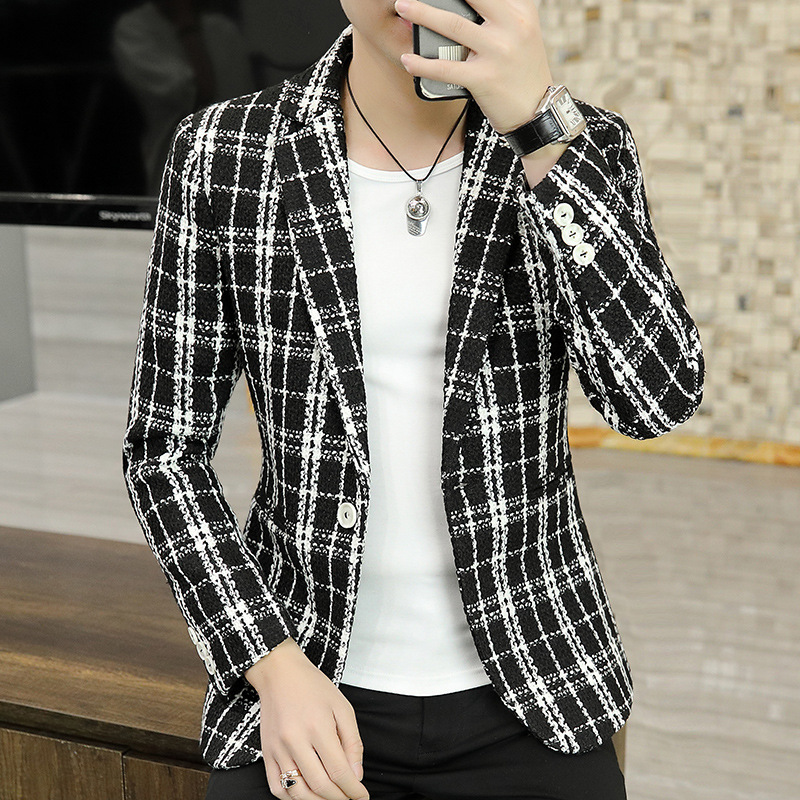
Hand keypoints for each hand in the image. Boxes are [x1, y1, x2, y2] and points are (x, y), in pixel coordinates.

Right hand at [245, 638, 369, 799]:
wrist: (280, 673)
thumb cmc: (313, 687)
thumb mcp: (342, 707)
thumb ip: (352, 742)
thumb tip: (356, 775)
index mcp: (318, 727)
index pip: (338, 771)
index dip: (353, 790)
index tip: (362, 797)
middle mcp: (295, 740)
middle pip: (320, 785)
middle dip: (339, 798)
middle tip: (350, 799)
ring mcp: (278, 749)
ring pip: (298, 792)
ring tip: (332, 798)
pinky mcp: (266, 753)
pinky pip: (277, 787)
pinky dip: (293, 798)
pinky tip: (307, 794)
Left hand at [394, 0, 553, 135]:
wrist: (536, 110)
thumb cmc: (523, 70)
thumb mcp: (523, 32)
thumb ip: (502, 13)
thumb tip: (467, 4)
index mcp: (521, 11)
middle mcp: (512, 27)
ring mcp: (497, 53)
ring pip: (453, 26)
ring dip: (422, 14)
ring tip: (402, 7)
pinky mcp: (484, 79)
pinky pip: (446, 69)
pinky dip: (422, 65)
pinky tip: (407, 60)